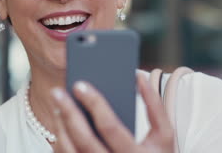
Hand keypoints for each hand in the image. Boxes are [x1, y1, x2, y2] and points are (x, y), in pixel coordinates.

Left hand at [50, 72, 173, 152]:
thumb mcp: (164, 135)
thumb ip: (155, 105)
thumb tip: (138, 76)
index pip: (109, 126)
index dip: (94, 104)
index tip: (80, 85)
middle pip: (84, 139)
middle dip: (68, 112)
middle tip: (57, 92)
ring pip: (70, 151)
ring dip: (61, 127)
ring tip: (58, 106)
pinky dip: (61, 141)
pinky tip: (62, 125)